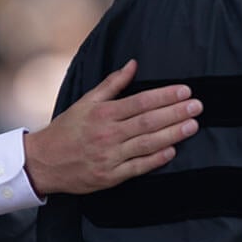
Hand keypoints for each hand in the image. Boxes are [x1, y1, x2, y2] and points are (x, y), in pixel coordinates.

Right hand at [22, 59, 201, 196]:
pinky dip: (155, 159)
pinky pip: (137, 167)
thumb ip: (112, 84)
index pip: (140, 102)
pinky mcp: (110, 177)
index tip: (185, 90)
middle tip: (197, 106)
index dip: (164, 96)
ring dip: (172, 134)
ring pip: (146, 144)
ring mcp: (109, 157)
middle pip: (147, 122)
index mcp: (102, 113)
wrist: (43, 162)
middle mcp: (107, 134)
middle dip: (175, 113)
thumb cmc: (67, 129)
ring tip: (192, 125)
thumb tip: (133, 64)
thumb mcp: (86, 102)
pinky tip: (172, 151)